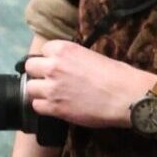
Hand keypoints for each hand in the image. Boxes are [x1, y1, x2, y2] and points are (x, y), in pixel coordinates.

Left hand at [21, 40, 153, 130]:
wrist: (126, 96)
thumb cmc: (117, 74)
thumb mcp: (92, 56)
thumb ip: (73, 59)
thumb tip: (67, 64)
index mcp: (63, 49)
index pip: (43, 50)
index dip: (49, 59)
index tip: (57, 66)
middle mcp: (53, 66)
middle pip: (31, 68)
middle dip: (38, 74)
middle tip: (51, 81)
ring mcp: (51, 87)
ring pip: (29, 88)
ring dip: (39, 91)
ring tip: (53, 95)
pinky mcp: (54, 107)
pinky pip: (36, 106)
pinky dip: (44, 107)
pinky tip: (55, 106)